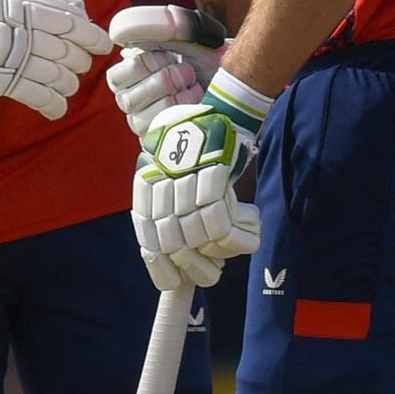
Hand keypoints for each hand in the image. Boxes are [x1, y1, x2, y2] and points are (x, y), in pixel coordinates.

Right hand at [0, 0, 111, 118]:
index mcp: (34, 13)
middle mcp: (30, 37)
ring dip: (69, 84)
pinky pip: (41, 98)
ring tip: (65, 82)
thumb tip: (84, 14)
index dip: (94, 39)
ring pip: (61, 79)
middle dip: (80, 62)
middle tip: (77, 63)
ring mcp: (19, 62)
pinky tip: (58, 108)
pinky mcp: (8, 84)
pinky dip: (54, 106)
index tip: (103, 46)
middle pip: (72, 56)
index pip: (75, 27)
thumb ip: (56, 2)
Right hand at [107, 5, 229, 137]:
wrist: (235, 85)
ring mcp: (144, 125)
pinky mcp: (160, 143)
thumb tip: (136, 29)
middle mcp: (132, 102)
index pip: (117, 76)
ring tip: (193, 88)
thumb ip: (162, 26)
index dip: (143, 65)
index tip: (169, 56)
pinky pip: (160, 135)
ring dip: (174, 99)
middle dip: (164, 81)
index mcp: (130, 75)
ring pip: (142, 119)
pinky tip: (196, 105)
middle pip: (128, 99)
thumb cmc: (205, 59)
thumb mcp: (186, 35)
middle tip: (187, 72)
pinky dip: (182, 116)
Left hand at [132, 101, 261, 289]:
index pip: (149, 247)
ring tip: (237, 239)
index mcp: (145, 191)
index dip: (164, 271)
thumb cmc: (197, 148)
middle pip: (176, 248)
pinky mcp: (210, 178)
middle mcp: (160, 189)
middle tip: (215, 271)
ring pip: (200, 240)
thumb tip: (180, 255)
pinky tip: (248, 221)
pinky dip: (238, 234)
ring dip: (221, 250)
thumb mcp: (170, 175)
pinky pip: (223, 226)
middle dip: (198, 268)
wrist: (217, 112)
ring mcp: (184, 184)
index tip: (180, 281)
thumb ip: (169, 210)